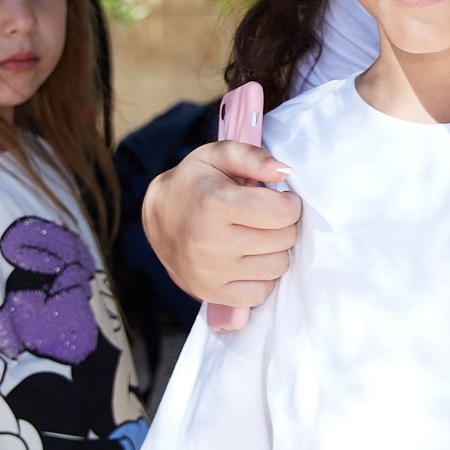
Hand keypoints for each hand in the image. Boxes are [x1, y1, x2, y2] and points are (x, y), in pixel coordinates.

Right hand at [143, 142, 299, 306]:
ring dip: (275, 250)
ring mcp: (210, 272)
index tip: (279, 199)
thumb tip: (283, 170)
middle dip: (283, 225)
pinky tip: (249, 258)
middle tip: (265, 217)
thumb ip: (252, 156)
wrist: (159, 217)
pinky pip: (262, 292)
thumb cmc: (195, 183)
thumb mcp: (218, 156)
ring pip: (279, 266)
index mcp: (214, 205)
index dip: (290, 203)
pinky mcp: (211, 293)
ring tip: (256, 235)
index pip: (282, 212)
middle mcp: (210, 242)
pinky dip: (263, 276)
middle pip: (284, 239)